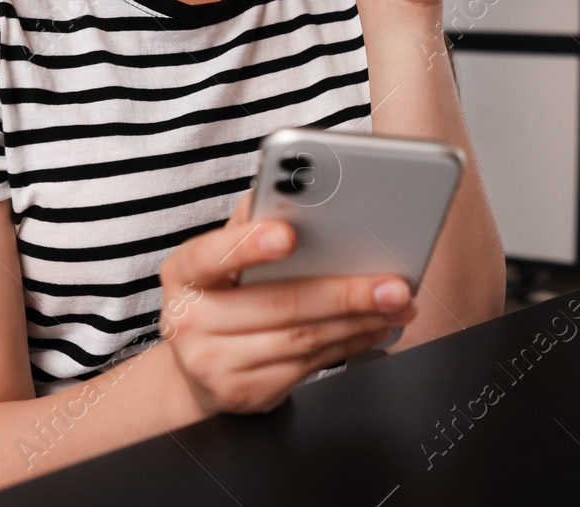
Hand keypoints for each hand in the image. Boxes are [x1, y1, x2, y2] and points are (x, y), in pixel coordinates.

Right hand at [157, 190, 418, 415]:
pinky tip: (375, 326)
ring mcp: (213, 363)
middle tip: (391, 282)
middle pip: (277, 303)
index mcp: (184, 273)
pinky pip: (308, 366)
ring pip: (301, 339)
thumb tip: (296, 187)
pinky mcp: (244, 393)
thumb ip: (254, 221)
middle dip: (343, 291)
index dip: (249, 245)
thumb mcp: (225, 255)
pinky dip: (349, 344)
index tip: (288, 235)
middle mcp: (189, 320)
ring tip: (396, 301)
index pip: (210, 254)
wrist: (199, 366)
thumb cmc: (223, 293)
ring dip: (358, 320)